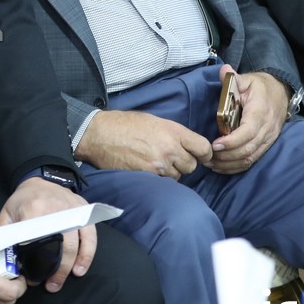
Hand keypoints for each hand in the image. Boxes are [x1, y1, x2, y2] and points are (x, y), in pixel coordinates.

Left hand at [0, 178, 95, 292]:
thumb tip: (7, 260)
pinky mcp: (84, 210)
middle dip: (56, 270)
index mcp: (34, 210)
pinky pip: (90, 235)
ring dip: (72, 266)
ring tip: (62, 281)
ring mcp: (72, 209)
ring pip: (76, 243)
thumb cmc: (22, 201)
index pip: (37, 242)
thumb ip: (5, 235)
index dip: (35, 264)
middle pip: (60, 246)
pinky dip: (88, 254)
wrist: (39, 179)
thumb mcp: (7, 214)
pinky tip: (81, 269)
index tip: (32, 279)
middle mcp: (56, 209)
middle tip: (51, 286)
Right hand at [75, 109, 211, 178]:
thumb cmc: (124, 124)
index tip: (201, 155)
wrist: (100, 134)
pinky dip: (159, 178)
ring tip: (156, 162)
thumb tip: (186, 144)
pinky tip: (148, 169)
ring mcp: (159, 164)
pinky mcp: (148, 175)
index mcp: (173, 131)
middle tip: (171, 158)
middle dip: (184, 163)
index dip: (204, 153)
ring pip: (178, 175)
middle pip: (192, 165)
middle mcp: (169, 148)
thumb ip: (173, 133)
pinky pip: (163, 182)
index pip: (203, 147)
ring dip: (171, 172)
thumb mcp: (154, 121)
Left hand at [211, 66, 287, 174]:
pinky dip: (236, 166)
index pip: (248, 132)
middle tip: (207, 157)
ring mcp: (268, 139)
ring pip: (250, 158)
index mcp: (261, 111)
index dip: (232, 141)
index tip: (215, 145)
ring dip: (229, 164)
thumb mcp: (246, 79)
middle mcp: (267, 128)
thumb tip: (224, 70)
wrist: (280, 92)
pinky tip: (222, 166)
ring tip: (211, 163)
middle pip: (248, 149)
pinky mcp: (266, 145)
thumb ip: (233, 78)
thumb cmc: (259, 87)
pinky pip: (252, 161)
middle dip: (226, 156)